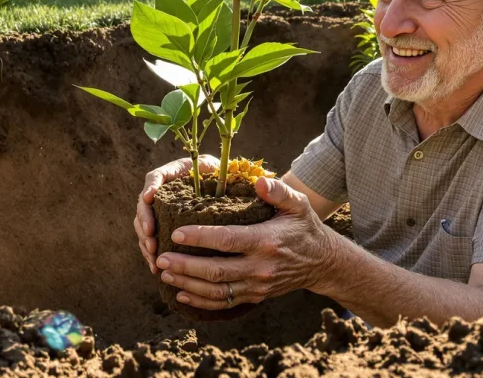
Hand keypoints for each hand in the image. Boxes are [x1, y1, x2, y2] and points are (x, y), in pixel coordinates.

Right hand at [136, 155, 219, 273]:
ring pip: (143, 224)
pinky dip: (150, 253)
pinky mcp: (163, 227)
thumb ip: (214, 172)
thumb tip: (224, 183)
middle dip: (144, 221)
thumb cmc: (219, 175)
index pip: (156, 177)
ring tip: (153, 254)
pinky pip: (150, 239)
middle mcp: (161, 192)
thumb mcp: (217, 171)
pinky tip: (155, 266)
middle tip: (151, 236)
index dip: (151, 187)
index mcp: (173, 174)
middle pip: (144, 205)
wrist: (220, 186)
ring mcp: (160, 210)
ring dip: (144, 240)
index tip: (149, 198)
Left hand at [155, 176, 335, 309]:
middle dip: (185, 266)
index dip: (200, 237)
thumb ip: (278, 191)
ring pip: (216, 291)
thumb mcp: (298, 205)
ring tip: (164, 273)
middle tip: (160, 257)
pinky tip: (181, 293)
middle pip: (216, 271)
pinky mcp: (254, 296)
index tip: (176, 232)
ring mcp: (256, 286)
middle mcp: (260, 268)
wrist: (322, 262)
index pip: (227, 240)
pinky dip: (200, 301)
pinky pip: (224, 303)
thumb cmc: (304, 228)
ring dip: (187, 284)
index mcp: (266, 242)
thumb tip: (258, 181)